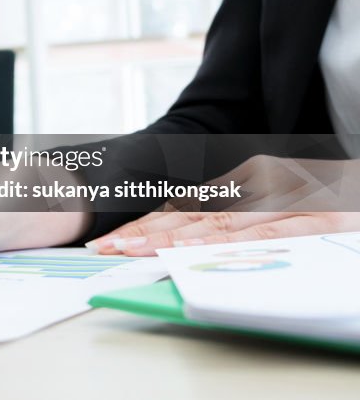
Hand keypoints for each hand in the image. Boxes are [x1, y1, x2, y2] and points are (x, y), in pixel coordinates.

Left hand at [90, 154, 359, 255]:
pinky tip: (194, 249)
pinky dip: (225, 242)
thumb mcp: (274, 201)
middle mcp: (254, 187)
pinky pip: (259, 233)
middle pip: (188, 215)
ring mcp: (280, 202)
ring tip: (131, 251)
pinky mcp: (309, 219)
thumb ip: (235, 215)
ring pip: (214, 225)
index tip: (112, 237)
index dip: (145, 223)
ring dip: (170, 240)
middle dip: (143, 233)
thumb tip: (190, 234)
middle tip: (105, 246)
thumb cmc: (327, 198)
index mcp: (243, 182)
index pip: (184, 207)